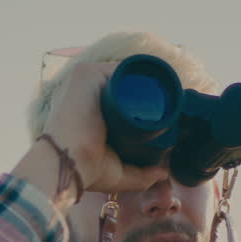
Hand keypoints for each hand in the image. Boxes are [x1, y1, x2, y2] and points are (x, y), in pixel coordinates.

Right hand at [40, 61, 169, 193]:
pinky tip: (159, 78)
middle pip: (126, 84)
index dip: (143, 102)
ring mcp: (84, 80)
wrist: (68, 164)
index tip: (166, 111)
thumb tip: (164, 173)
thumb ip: (140, 174)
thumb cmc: (85, 171)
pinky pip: (119, 66)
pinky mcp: (85, 74)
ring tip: (171, 93)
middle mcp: (84, 91)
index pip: (121, 97)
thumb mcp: (117, 173)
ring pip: (125, 75)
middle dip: (149, 89)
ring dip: (148, 79)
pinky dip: (140, 70)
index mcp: (88, 109)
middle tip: (173, 105)